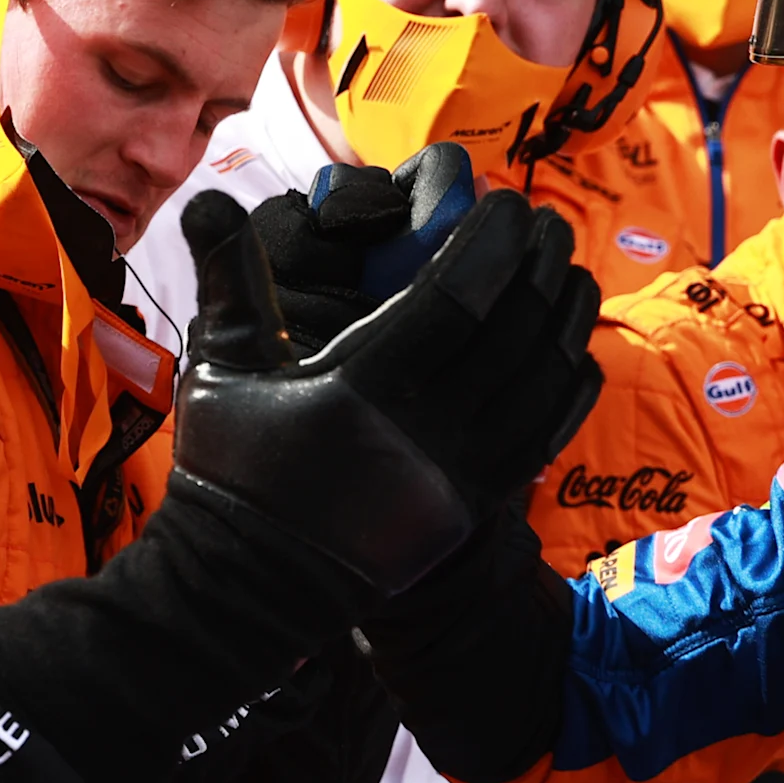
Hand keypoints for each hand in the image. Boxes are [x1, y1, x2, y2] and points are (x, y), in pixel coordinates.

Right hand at [171, 182, 600, 594]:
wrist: (251, 586)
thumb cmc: (232, 469)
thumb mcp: (220, 369)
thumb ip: (230, 278)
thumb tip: (208, 197)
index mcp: (359, 387)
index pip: (456, 296)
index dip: (494, 241)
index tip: (505, 202)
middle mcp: (421, 430)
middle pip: (514, 327)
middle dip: (540, 262)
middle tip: (544, 220)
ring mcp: (457, 473)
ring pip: (543, 377)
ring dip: (566, 314)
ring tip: (568, 268)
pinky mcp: (475, 505)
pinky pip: (547, 432)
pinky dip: (571, 382)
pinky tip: (575, 344)